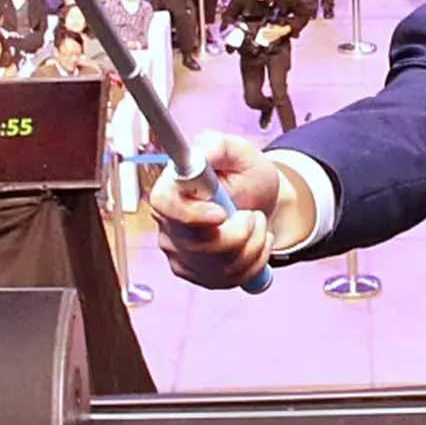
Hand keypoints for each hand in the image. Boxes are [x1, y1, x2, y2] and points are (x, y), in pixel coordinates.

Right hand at [147, 130, 285, 289]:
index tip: (221, 214)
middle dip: (238, 234)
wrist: (260, 201)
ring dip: (252, 246)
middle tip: (253, 215)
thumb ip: (218, 145)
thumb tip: (199, 150)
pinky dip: (253, 262)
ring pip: (217, 266)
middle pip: (195, 244)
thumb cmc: (246, 175)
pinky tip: (254, 244)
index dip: (192, 214)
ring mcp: (179, 252)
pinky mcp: (195, 272)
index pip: (165, 206)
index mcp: (171, 188)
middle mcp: (168, 223)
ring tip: (257, 225)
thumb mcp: (240, 151)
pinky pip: (228, 279)